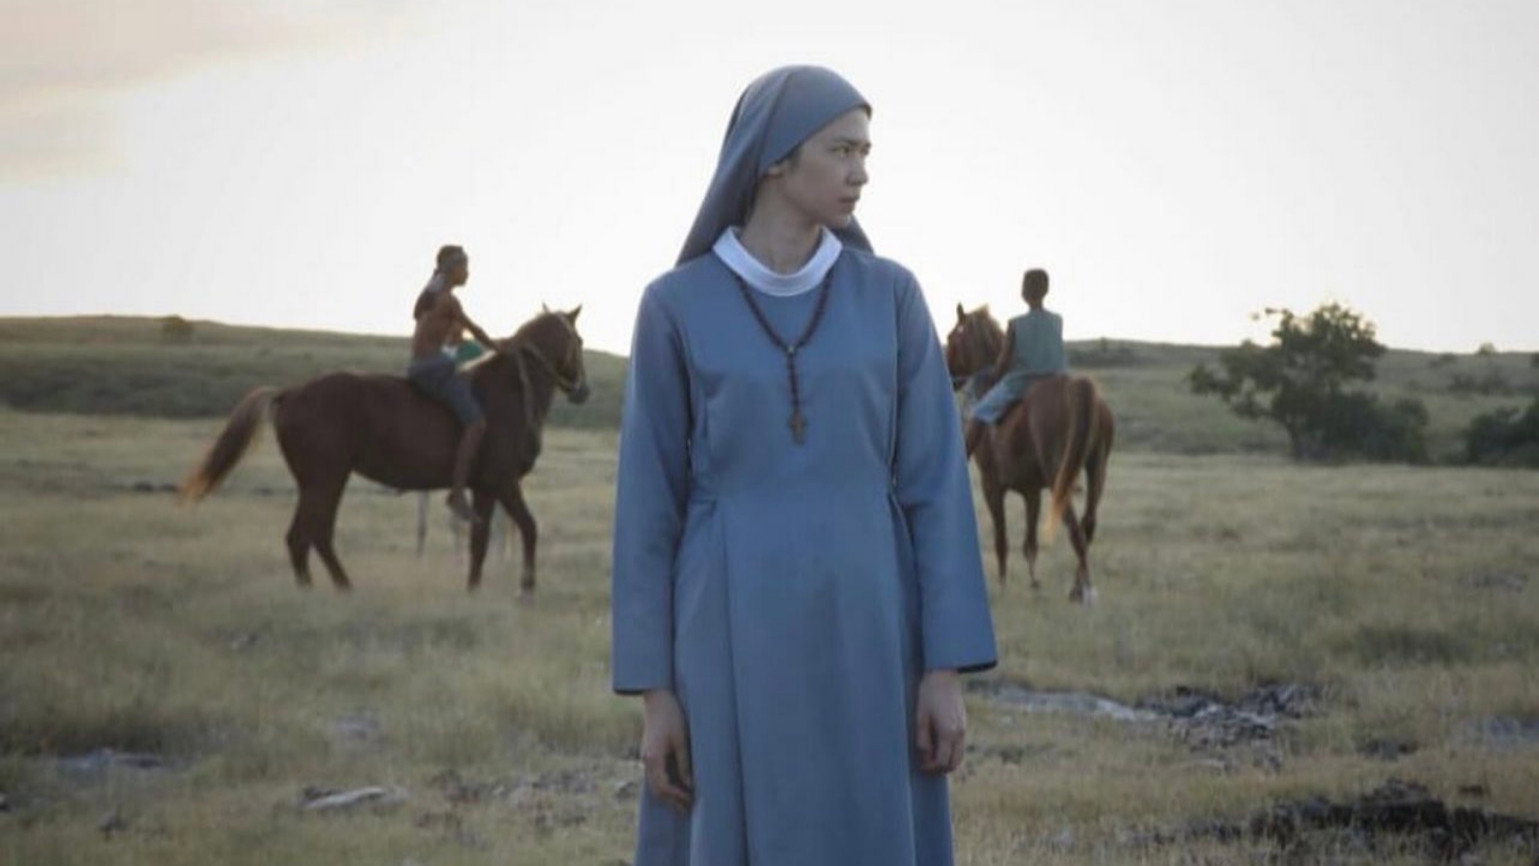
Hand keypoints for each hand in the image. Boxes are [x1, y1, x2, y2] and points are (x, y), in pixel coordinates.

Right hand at [640, 689, 692, 809]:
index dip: (677, 797)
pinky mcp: (650, 753)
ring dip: (668, 794)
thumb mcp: (682, 739)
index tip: (692, 800)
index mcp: (653, 757)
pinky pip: (655, 775)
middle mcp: (646, 760)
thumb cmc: (672, 715)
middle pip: (656, 790)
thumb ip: (684, 763)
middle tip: (689, 808)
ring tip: (685, 801)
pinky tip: (677, 786)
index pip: (663, 786)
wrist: (658, 698)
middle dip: (672, 801)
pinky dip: (665, 785)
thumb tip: (690, 785)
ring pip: (654, 784)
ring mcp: (646, 757)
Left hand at [915, 669, 965, 773]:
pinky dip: (950, 752)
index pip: (942, 762)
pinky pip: (959, 746)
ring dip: (946, 761)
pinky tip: (937, 745)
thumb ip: (922, 739)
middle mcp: (959, 734)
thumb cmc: (928, 694)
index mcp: (948, 732)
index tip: (920, 765)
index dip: (931, 768)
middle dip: (940, 768)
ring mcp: (964, 729)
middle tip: (926, 764)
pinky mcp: (963, 724)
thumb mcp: (920, 717)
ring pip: (959, 756)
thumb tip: (924, 758)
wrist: (943, 676)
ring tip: (930, 755)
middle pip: (954, 764)